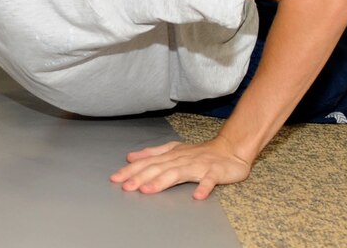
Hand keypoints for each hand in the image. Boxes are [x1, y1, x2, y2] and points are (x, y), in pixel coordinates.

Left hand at [109, 135, 251, 199]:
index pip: (147, 162)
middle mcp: (181, 159)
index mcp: (171, 155)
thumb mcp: (173, 150)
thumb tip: (130, 157)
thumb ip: (152, 153)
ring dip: (162, 181)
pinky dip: (203, 187)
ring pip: (178, 173)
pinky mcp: (215, 172)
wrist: (230, 150)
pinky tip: (197, 196)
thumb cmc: (200, 153)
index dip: (131, 170)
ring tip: (148, 190)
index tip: (116, 178)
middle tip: (125, 186)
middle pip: (158, 168)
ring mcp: (198, 165)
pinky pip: (209, 181)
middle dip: (140, 177)